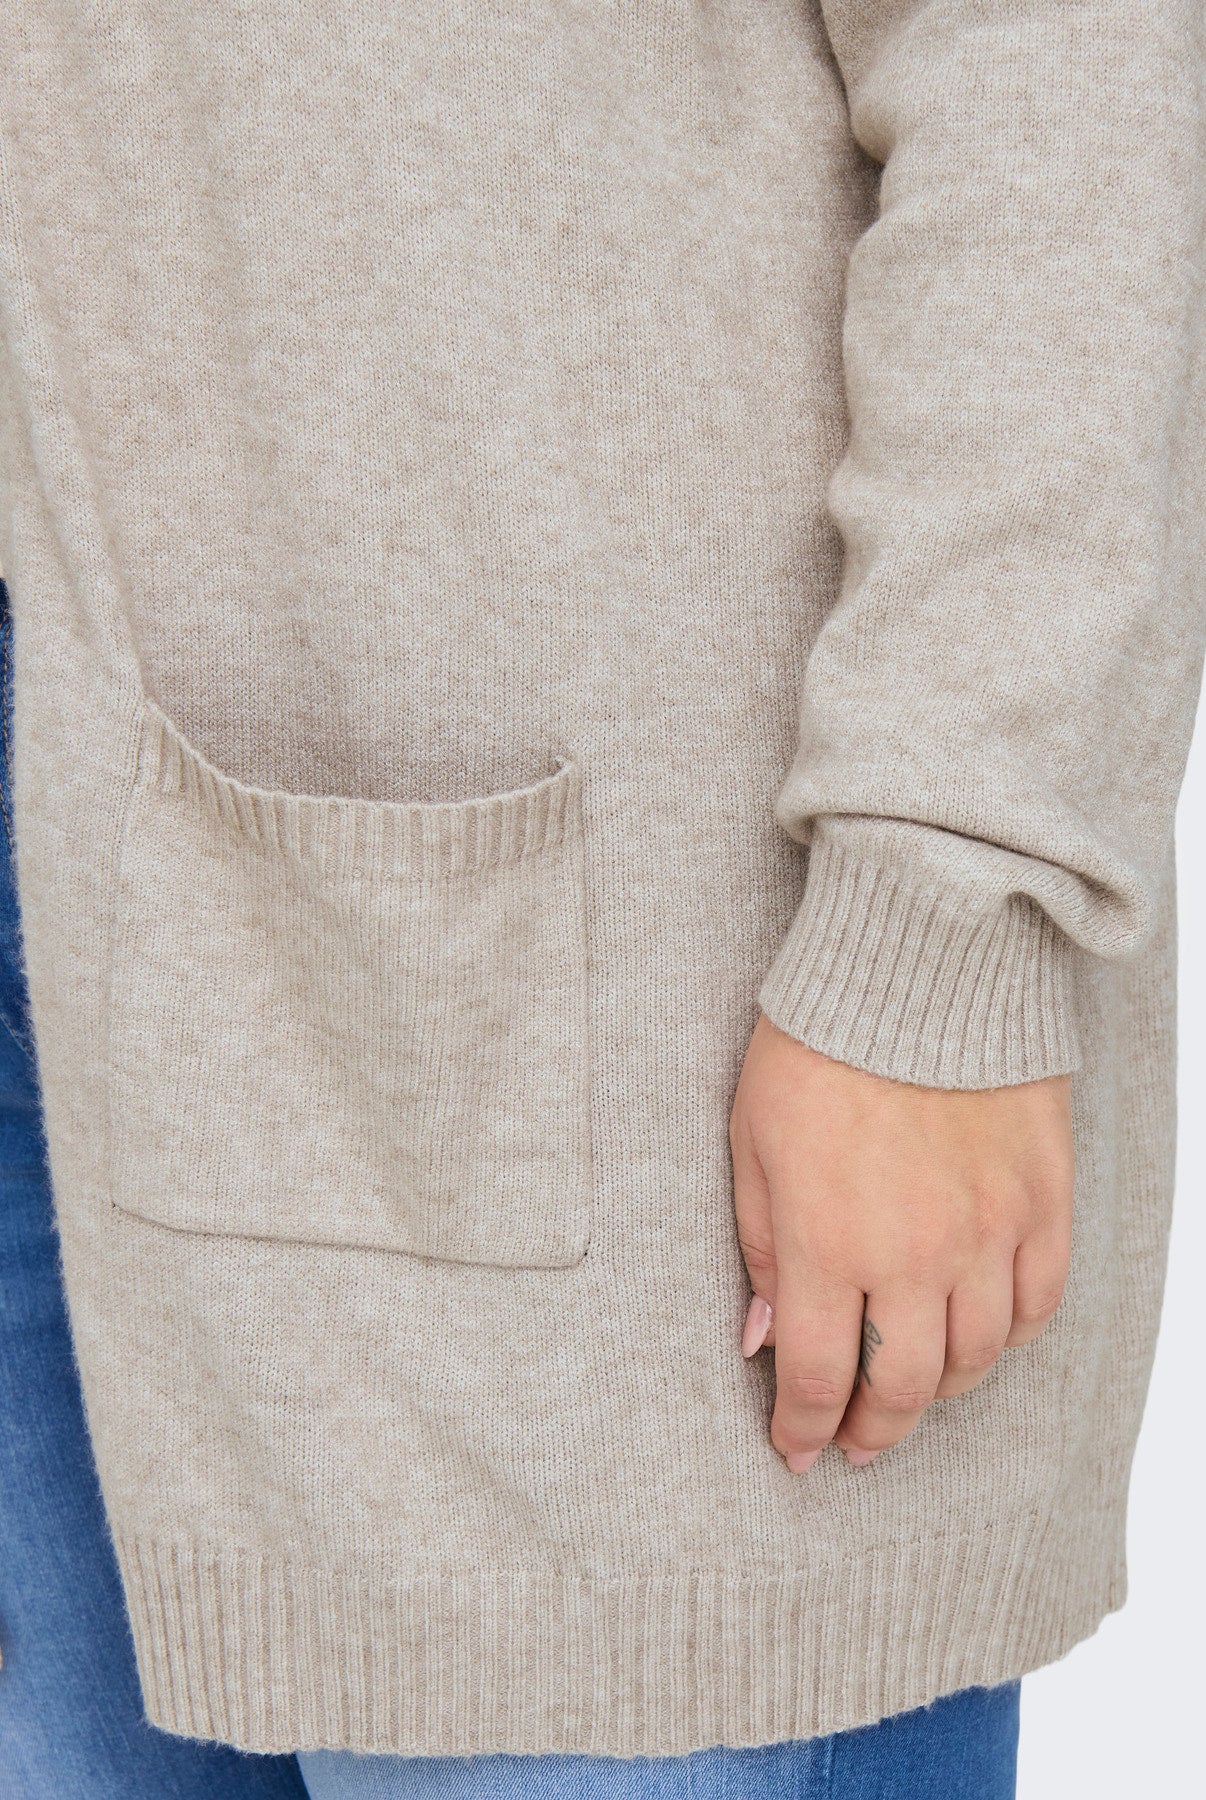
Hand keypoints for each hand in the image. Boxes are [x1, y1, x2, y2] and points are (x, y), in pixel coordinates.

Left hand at [729, 1011, 1073, 1471]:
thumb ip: (760, 1248)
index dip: (803, 1429)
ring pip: (976, 1358)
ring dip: (938, 1391)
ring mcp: (989, 1231)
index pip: (817, 1377)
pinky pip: (1038, 1304)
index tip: (794, 1450)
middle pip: (903, 1388)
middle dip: (872, 1430)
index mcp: (829, 1240)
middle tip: (856, 1443)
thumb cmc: (817, 1045)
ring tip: (910, 1390)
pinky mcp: (1042, 1201)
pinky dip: (1008, 1337)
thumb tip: (762, 1339)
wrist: (918, 965)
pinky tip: (979, 1336)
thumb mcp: (752, 1142)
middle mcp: (915, 1253)